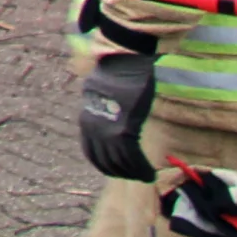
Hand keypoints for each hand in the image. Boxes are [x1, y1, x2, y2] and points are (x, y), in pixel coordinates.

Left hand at [78, 46, 159, 182]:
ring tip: (146, 176)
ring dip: (134, 174)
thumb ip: (103, 112)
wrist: (124, 60)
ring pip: (121, 164)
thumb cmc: (116, 73)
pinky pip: (133, 158)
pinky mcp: (124, 130)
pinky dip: (142, 169)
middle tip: (137, 176)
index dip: (106, 166)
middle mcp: (93, 130)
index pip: (92, 153)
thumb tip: (110, 120)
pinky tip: (150, 173)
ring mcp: (108, 131)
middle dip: (122, 172)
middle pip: (106, 162)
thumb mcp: (101, 95)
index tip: (119, 170)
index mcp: (86, 121)